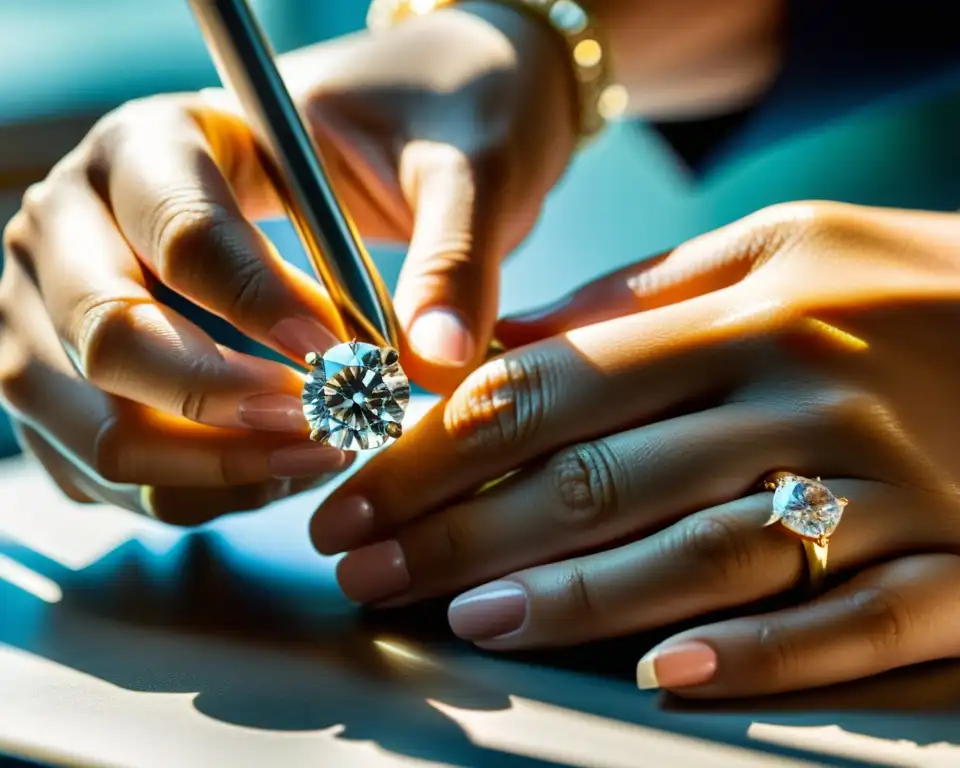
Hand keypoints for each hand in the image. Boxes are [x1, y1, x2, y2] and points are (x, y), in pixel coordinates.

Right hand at [0, 5, 572, 519]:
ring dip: (214, 466)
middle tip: (327, 427)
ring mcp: (54, 307)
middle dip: (223, 404)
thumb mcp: (444, 165)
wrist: (356, 146)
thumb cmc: (392, 141)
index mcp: (151, 143)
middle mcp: (76, 224)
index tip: (341, 359)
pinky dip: (195, 489)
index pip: (182, 238)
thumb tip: (438, 361)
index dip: (261, 311)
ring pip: (99, 425)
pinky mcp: (70, 378)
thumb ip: (450, 251)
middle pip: (110, 338)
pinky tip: (279, 466)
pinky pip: (110, 467)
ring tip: (319, 453)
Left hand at [309, 200, 959, 696]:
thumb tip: (511, 345)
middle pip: (603, 475)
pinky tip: (663, 676)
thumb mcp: (784, 248)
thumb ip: (644, 296)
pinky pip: (849, 627)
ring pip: (705, 556)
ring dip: (578, 596)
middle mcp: (809, 398)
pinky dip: (755, 654)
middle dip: (464, 529)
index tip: (357, 486)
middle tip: (367, 569)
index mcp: (751, 312)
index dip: (439, 444)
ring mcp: (892, 491)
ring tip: (472, 621)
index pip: (554, 384)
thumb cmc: (913, 284)